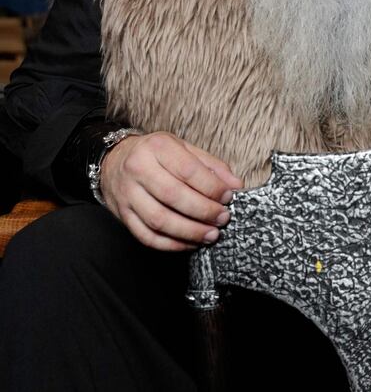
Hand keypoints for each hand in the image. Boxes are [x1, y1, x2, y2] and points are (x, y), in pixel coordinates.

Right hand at [100, 131, 242, 250]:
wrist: (114, 160)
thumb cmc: (156, 155)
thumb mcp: (183, 148)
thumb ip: (211, 166)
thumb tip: (236, 185)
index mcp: (157, 147)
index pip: (188, 170)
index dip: (211, 187)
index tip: (228, 197)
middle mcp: (138, 169)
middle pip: (173, 196)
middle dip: (203, 211)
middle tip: (223, 218)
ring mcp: (128, 194)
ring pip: (159, 220)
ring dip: (189, 231)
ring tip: (211, 234)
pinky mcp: (123, 215)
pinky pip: (147, 236)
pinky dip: (171, 244)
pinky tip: (190, 243)